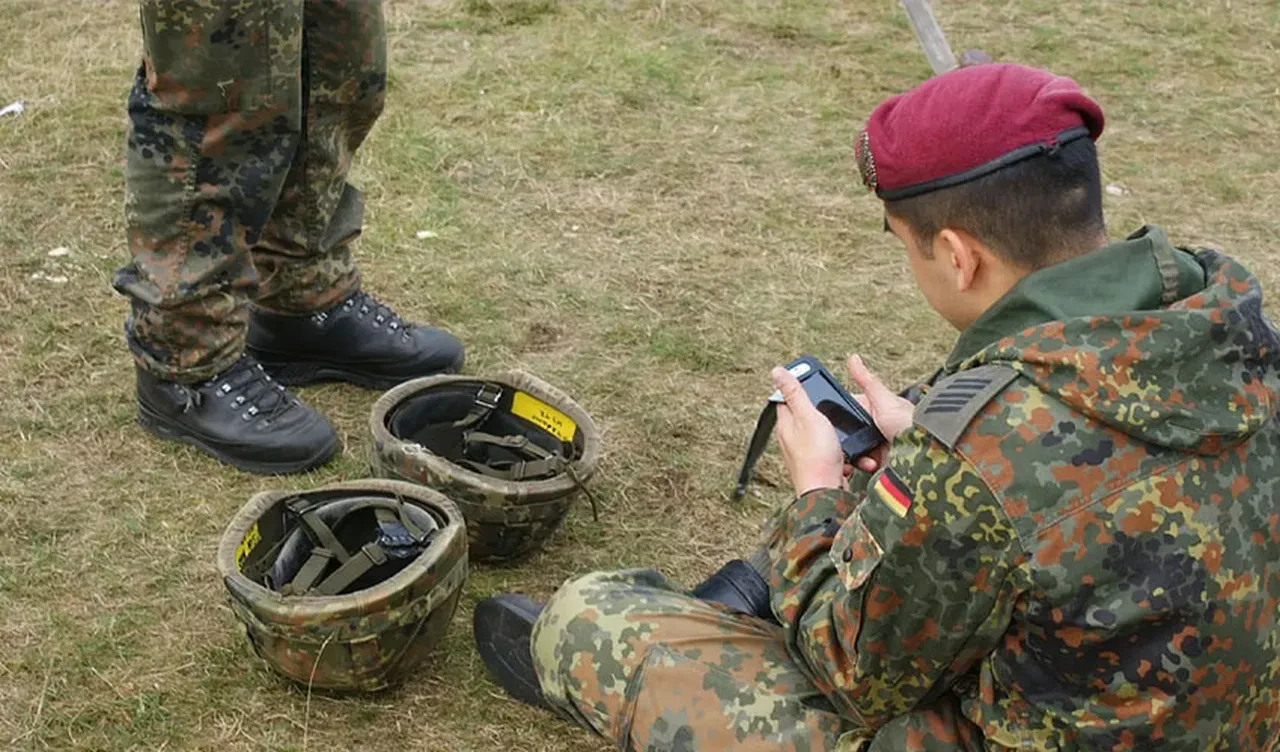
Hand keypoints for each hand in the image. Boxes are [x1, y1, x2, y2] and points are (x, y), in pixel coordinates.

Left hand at [771, 366, 845, 496]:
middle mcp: (791, 438)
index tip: (812, 380)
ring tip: (843, 437)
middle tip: (836, 411)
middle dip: (823, 412)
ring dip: (836, 434)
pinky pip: (832, 452)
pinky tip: (847, 455)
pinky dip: (842, 451)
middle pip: (806, 415)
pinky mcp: (818, 465)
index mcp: (785, 424)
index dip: (799, 387)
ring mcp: (804, 453)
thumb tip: (777, 371)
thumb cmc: (816, 457)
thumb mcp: (808, 417)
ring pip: (822, 434)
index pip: (786, 398)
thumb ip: (795, 394)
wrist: (826, 492)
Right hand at [846, 355, 915, 473]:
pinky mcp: (881, 462)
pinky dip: (862, 464)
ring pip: (855, 448)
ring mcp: (879, 444)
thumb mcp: (884, 400)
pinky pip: (863, 463)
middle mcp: (878, 426)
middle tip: (839, 441)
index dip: (841, 414)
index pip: (852, 408)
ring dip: (854, 452)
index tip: (829, 419)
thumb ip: (866, 380)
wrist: (925, 451)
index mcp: (878, 408)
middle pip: (851, 431)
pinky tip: (866, 463)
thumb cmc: (909, 422)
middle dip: (845, 437)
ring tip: (857, 454)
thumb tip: (852, 357)